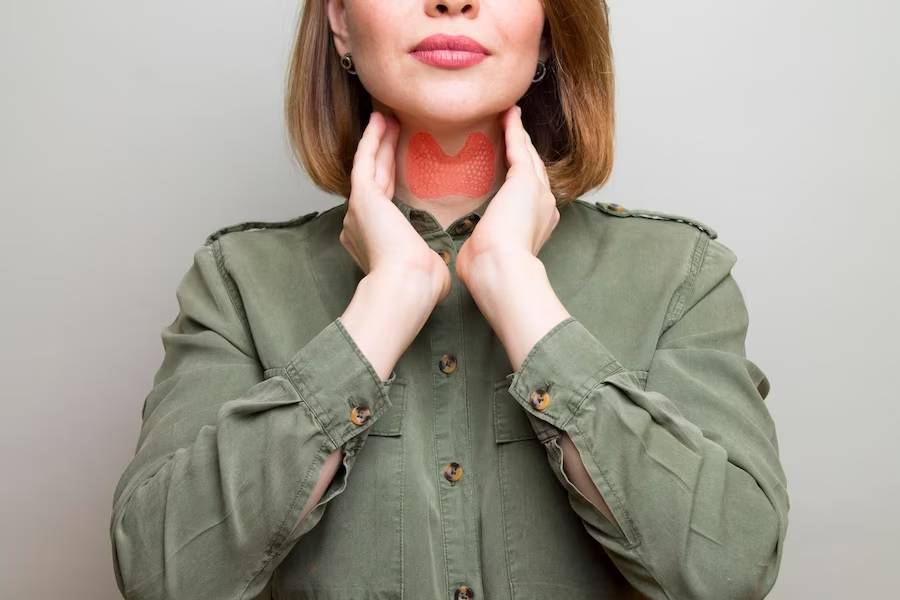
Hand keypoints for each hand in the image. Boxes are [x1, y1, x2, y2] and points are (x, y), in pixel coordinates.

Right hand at [341, 111, 450, 302]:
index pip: (383, 200)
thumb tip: (436, 263)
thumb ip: (428, 259)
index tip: (397, 160)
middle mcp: (359, 222)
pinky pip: (365, 160)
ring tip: (385, 118)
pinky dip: (371, 140)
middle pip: (374, 178)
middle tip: (390, 128)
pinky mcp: (362, 198)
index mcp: (373, 239)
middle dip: (382, 152)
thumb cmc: (420, 285)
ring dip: (377, 140)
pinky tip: (379, 121)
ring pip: (369, 166)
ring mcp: (359, 209)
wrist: (406, 286)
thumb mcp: (427, 268)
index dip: (390, 176)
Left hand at [456, 105, 559, 283]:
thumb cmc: (489, 271)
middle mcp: (543, 207)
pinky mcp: (527, 181)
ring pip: (528, 155)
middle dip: (524, 148)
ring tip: (511, 115)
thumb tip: (472, 251)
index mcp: (536, 226)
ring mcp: (539, 193)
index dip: (521, 175)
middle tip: (514, 129)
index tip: (513, 164)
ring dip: (520, 134)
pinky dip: (514, 129)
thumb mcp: (486, 254)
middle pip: (534, 169)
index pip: (529, 194)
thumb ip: (483, 245)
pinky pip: (519, 148)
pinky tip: (508, 115)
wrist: (501, 271)